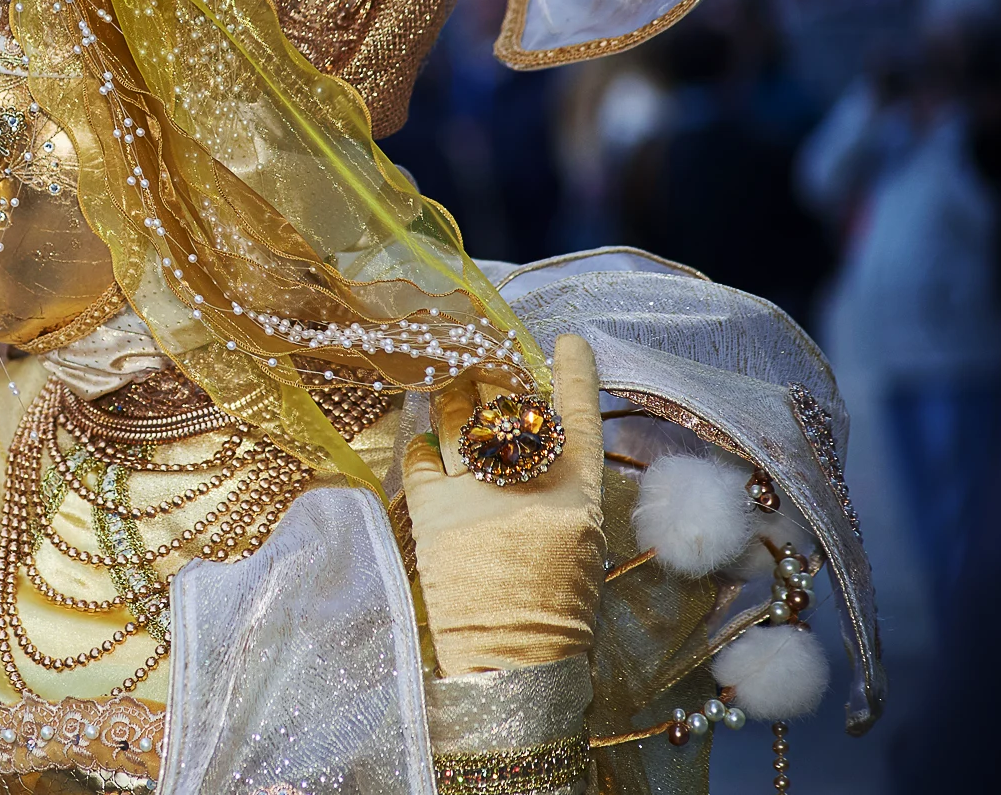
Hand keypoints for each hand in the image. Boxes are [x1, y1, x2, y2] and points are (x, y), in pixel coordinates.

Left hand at [403, 333, 604, 675]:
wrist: (511, 661)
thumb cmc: (554, 609)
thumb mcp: (580, 544)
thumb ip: (560, 491)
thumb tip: (531, 445)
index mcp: (576, 494)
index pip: (578, 418)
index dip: (573, 374)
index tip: (568, 339)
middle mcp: (526, 485)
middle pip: (507, 410)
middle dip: (492, 381)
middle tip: (477, 355)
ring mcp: (476, 495)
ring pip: (459, 424)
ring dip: (452, 398)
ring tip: (446, 379)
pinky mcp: (432, 513)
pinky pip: (421, 458)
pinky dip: (422, 444)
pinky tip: (426, 441)